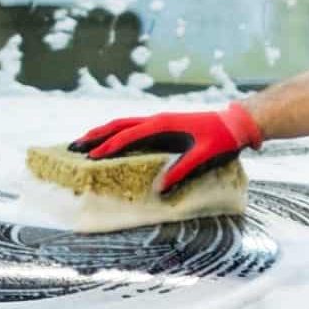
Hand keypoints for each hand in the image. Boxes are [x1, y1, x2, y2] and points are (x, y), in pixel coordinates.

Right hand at [68, 102, 263, 195]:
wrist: (235, 124)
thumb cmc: (221, 139)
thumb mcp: (204, 156)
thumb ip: (182, 170)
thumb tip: (159, 189)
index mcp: (163, 124)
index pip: (129, 135)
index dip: (110, 146)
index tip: (91, 157)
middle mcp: (157, 120)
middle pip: (118, 125)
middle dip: (96, 136)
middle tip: (73, 147)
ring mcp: (159, 122)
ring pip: (123, 125)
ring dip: (103, 133)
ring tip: (82, 144)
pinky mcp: (162, 127)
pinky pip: (133, 130)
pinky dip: (117, 135)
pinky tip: (110, 145)